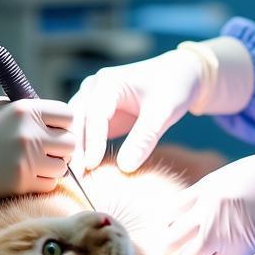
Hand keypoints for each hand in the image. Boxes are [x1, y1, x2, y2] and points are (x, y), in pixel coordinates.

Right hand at [0, 97, 76, 225]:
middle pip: (70, 143)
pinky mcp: (18, 185)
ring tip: (32, 164)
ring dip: (52, 166)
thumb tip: (51, 121)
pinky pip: (47, 185)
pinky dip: (42, 183)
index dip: (62, 123)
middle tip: (44, 150)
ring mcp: (25, 161)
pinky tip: (25, 177)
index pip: (67, 115)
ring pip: (62, 167)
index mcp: (25, 110)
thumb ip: (26, 112)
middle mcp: (30, 134)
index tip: (52, 128)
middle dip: (60, 146)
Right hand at [69, 49, 205, 172]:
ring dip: (75, 149)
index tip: (91, 166)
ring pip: (75, 126)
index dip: (92, 140)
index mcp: (108, 82)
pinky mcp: (97, 113)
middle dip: (76, 148)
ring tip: (75, 177)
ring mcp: (92, 99)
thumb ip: (144, 139)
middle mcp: (94, 88)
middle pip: (78, 119)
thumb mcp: (163, 113)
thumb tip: (124, 168)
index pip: (95, 113)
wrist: (179, 77)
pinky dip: (82, 148)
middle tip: (77, 178)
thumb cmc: (172, 89)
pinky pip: (83, 131)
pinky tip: (83, 170)